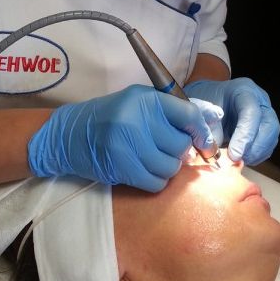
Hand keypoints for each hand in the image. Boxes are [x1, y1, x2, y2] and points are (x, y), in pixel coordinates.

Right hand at [28, 85, 217, 192]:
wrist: (69, 134)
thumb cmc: (109, 118)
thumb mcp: (137, 104)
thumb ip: (170, 111)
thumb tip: (210, 123)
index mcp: (145, 98)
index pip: (188, 114)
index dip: (201, 131)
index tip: (204, 143)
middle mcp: (137, 118)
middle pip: (181, 144)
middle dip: (179, 152)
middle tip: (166, 150)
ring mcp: (128, 143)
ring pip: (171, 167)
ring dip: (167, 168)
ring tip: (153, 161)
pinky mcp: (121, 166)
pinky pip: (156, 182)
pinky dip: (156, 181)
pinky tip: (145, 172)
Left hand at [183, 78, 279, 164]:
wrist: (210, 102)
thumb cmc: (206, 104)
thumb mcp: (204, 112)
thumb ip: (211, 130)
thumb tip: (217, 153)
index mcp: (244, 91)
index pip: (251, 112)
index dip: (245, 136)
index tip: (234, 155)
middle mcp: (260, 101)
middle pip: (270, 126)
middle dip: (255, 147)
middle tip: (238, 160)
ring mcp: (266, 114)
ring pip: (272, 137)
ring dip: (256, 154)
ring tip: (238, 161)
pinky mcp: (266, 129)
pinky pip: (268, 146)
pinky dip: (257, 156)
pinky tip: (242, 158)